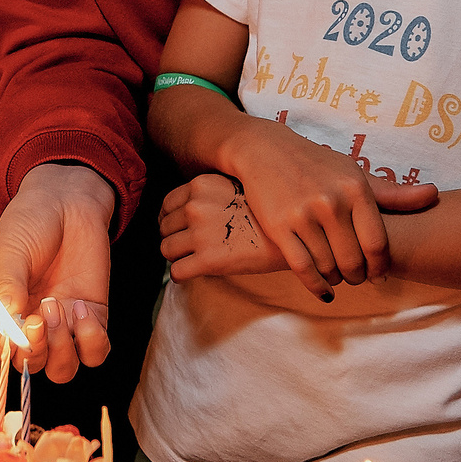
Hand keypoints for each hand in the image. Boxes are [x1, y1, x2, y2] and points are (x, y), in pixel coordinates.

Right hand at [0, 163, 115, 383]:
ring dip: (63, 347)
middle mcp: (27, 329)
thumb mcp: (11, 252)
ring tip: (61, 305)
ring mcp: (60, 328)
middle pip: (29, 368)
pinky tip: (83, 308)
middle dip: (37, 349)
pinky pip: (95, 353)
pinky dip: (91, 339)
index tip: (10, 335)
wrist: (67, 203)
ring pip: (62, 369)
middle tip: (41, 313)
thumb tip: (9, 322)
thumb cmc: (30, 224)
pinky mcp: (90, 320)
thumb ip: (8, 286)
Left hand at [158, 175, 288, 278]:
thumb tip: (189, 209)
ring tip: (194, 259)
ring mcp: (200, 233)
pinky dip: (182, 275)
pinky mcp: (207, 260)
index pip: (167, 205)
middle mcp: (196, 206)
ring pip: (166, 249)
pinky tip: (195, 273)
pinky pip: (177, 272)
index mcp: (201, 186)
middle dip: (175, 238)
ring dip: (178, 257)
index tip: (180, 229)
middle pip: (164, 228)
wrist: (295, 236)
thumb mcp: (237, 188)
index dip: (172, 220)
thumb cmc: (270, 214)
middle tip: (191, 247)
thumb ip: (210, 194)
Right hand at [208, 117, 438, 301]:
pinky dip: (316, 286)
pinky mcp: (278, 226)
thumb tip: (433, 195)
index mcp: (355, 189)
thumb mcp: (355, 173)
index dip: (381, 266)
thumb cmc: (317, 164)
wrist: (265, 150)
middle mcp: (331, 202)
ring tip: (338, 277)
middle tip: (357, 277)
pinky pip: (302, 268)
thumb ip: (393, 192)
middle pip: (354, 260)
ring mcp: (303, 215)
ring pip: (328, 266)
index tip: (379, 273)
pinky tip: (324, 291)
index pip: (377, 243)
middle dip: (359, 276)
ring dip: (337, 280)